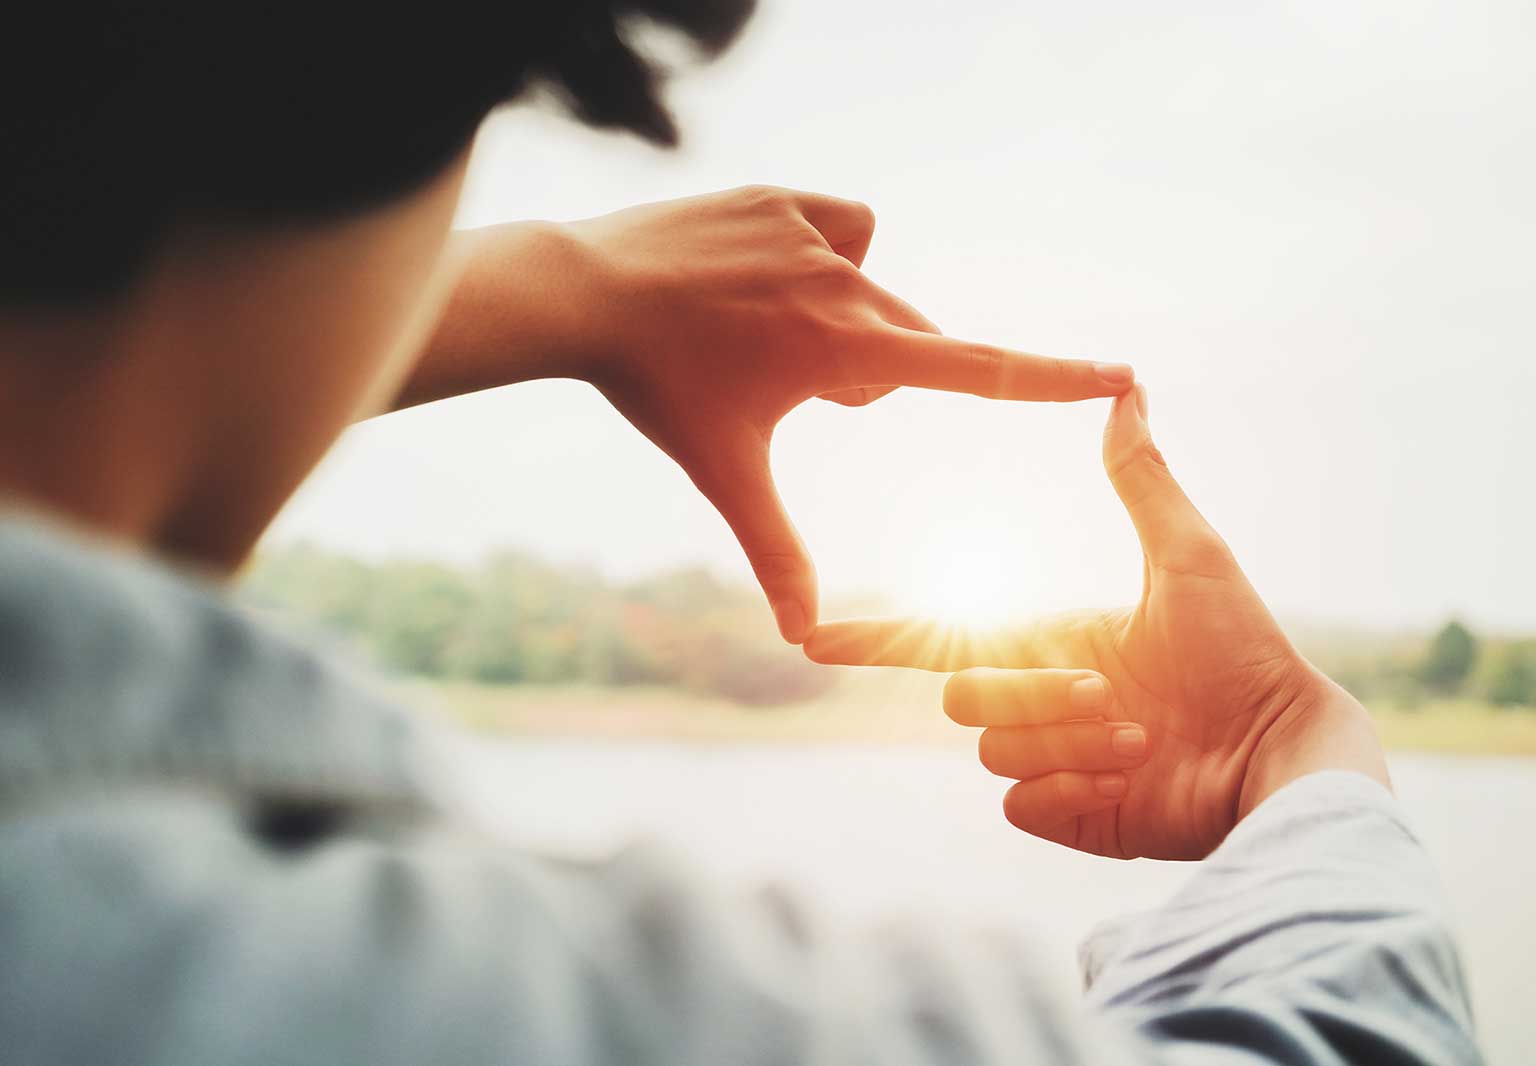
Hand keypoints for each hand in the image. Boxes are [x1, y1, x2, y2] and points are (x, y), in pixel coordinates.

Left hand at [563, 186, 1132, 641]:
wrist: (585, 294)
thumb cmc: (660, 391)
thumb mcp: (725, 475)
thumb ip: (777, 552)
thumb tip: (803, 638)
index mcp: (846, 349)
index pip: (973, 370)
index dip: (1053, 379)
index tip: (1120, 373)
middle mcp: (845, 282)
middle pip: (910, 340)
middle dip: (876, 375)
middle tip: (803, 391)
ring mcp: (812, 231)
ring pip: (872, 283)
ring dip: (847, 315)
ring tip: (768, 332)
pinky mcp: (782, 196)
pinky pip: (838, 226)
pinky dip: (818, 254)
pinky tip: (762, 275)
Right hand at [804, 387, 1387, 859]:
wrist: (1280, 754)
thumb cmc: (1246, 650)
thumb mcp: (1189, 554)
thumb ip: (1141, 477)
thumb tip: (1127, 388)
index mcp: (1051, 642)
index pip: (937, 642)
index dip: (874, 639)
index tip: (812, 640)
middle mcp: (1041, 701)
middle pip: (964, 695)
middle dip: (1033, 691)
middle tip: (1112, 693)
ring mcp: (1052, 762)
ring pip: (993, 748)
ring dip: (1070, 736)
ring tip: (1141, 738)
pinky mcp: (1068, 816)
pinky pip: (1019, 802)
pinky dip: (1073, 788)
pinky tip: (1129, 781)